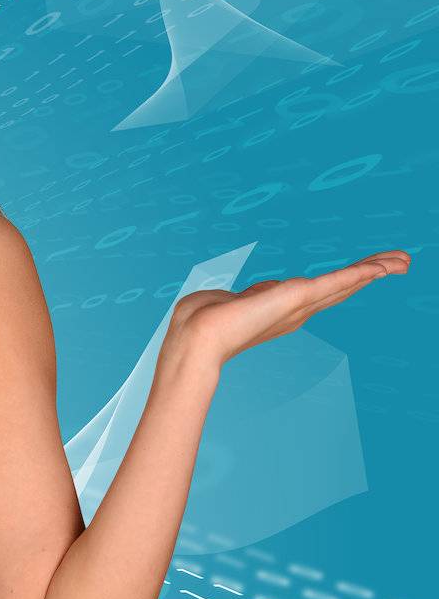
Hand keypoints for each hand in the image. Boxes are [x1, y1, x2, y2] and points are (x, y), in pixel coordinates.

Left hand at [170, 249, 410, 365]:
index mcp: (279, 310)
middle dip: (370, 274)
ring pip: (346, 283)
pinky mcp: (299, 296)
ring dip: (375, 269)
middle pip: (341, 288)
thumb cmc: (199, 322)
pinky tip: (382, 265)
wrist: (196, 338)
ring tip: (402, 260)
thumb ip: (250, 294)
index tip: (365, 271)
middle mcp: (295, 311)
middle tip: (400, 263)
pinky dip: (362, 272)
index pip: (319, 293)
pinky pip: (338, 280)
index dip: (343, 282)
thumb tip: (263, 289)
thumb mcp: (227, 301)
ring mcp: (299, 305)